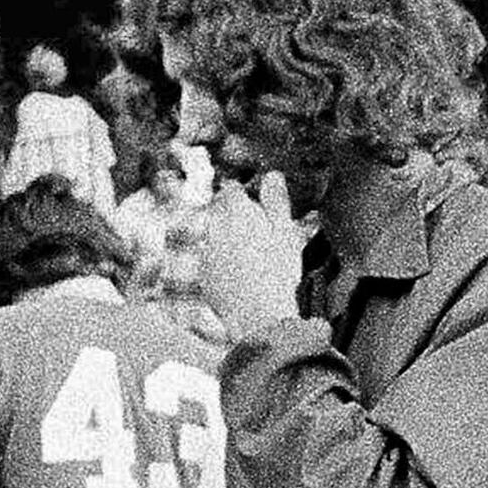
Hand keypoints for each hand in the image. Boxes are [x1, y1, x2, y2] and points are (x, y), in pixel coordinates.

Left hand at [192, 183, 306, 336]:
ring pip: (214, 236)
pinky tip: (243, 278)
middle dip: (235, 219)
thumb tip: (272, 175)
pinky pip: (212, 261)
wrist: (258, 312)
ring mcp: (204, 250)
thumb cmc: (277, 269)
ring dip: (227, 242)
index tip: (257, 208)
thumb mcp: (285, 230)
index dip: (244, 196)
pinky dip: (223, 265)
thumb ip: (276, 200)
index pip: (232, 189)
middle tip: (259, 237)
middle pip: (220, 213)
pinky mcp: (202, 273)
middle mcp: (213, 225)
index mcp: (234, 209)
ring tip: (253, 260)